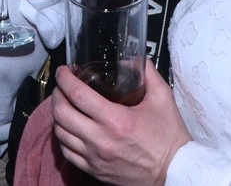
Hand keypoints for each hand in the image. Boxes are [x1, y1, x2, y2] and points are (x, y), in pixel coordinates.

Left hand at [50, 60, 190, 185]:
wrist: (173, 172)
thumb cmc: (169, 137)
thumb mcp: (163, 99)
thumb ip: (148, 74)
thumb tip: (134, 58)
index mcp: (117, 120)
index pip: (78, 95)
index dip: (65, 79)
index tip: (64, 71)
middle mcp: (101, 140)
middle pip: (62, 114)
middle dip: (57, 95)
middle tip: (62, 87)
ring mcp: (95, 157)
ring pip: (60, 134)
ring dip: (58, 116)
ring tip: (64, 105)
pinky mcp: (94, 170)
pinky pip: (67, 153)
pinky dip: (63, 138)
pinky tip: (69, 128)